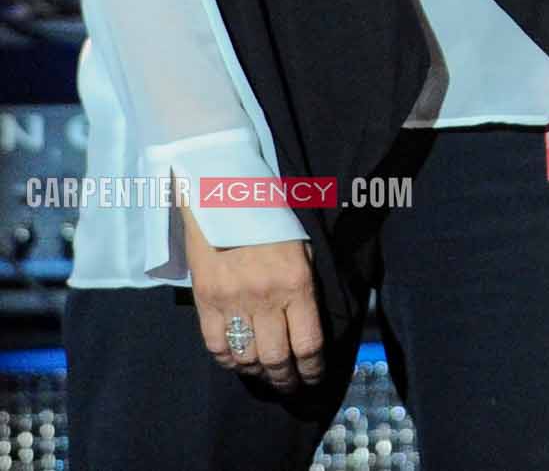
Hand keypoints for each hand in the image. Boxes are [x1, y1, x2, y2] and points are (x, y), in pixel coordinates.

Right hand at [180, 199, 325, 390]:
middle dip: (286, 380)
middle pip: (277, 360)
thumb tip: (308, 330)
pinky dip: (228, 361)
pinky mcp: (206, 300)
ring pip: (246, 358)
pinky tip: (237, 360)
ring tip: (264, 374)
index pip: (308, 344)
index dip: (312, 370)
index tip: (313, 378)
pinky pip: (216, 346)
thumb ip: (305, 289)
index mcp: (296, 282)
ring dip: (258, 373)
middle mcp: (265, 296)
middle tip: (289, 385)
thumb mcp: (302, 248)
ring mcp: (233, 300)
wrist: (226, 193)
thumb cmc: (272, 218)